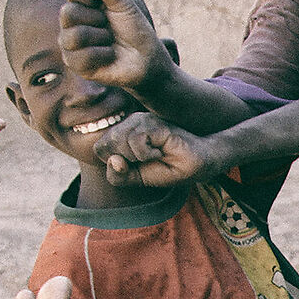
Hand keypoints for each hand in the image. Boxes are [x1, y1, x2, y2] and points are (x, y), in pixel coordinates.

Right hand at [59, 0, 167, 90]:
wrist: (145, 56)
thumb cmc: (132, 27)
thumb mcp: (124, 1)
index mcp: (79, 2)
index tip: (108, 4)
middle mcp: (69, 22)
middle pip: (68, 12)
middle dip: (97, 19)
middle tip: (108, 25)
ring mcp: (69, 43)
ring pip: (75, 36)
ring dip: (102, 38)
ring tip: (109, 40)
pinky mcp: (74, 64)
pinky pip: (83, 57)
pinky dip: (104, 55)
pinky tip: (108, 55)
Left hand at [93, 111, 215, 187]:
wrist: (199, 163)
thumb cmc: (169, 167)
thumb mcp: (138, 178)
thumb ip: (118, 175)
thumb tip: (113, 161)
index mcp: (122, 133)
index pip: (99, 149)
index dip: (116, 164)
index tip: (138, 164)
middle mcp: (130, 123)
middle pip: (105, 145)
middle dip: (125, 161)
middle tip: (148, 160)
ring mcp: (142, 120)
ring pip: (119, 140)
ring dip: (138, 157)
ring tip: (156, 154)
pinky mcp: (154, 122)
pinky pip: (136, 140)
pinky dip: (147, 154)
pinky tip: (161, 151)